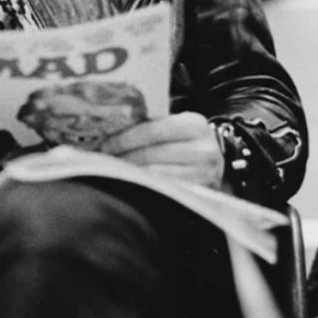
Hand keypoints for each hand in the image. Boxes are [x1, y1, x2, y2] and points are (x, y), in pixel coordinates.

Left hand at [99, 111, 224, 188]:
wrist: (214, 166)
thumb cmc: (186, 143)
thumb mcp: (176, 127)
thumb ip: (151, 125)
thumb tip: (110, 129)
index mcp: (195, 125)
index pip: (152, 130)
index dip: (125, 138)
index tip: (105, 144)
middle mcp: (204, 149)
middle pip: (151, 154)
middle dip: (122, 157)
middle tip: (102, 160)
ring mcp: (204, 173)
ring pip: (154, 174)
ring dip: (129, 172)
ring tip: (112, 170)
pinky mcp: (199, 192)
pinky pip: (163, 189)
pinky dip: (143, 185)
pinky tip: (130, 182)